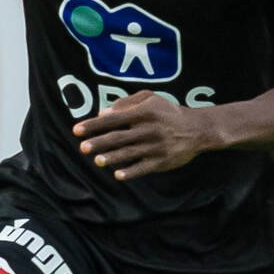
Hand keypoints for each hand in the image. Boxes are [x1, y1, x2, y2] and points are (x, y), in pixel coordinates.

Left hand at [73, 91, 214, 181]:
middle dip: (98, 142)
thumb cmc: (168, 112)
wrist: (197, 129)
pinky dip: (130, 172)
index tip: (76, 130)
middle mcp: (149, 129)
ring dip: (111, 158)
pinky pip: (143, 168)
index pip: (113, 119)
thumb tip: (102, 113)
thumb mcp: (150, 99)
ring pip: (128, 153)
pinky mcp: (162, 161)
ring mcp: (155, 146)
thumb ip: (126, 103)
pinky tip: (117, 174)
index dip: (93, 125)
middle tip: (82, 147)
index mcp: (144, 112)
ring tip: (96, 160)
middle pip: (118, 137)